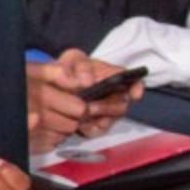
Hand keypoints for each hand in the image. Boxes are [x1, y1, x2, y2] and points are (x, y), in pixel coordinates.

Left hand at [26, 50, 141, 149]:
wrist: (53, 86)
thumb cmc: (68, 69)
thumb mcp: (72, 59)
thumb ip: (81, 66)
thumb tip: (87, 81)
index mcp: (113, 76)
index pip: (134, 82)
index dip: (136, 88)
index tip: (134, 94)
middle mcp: (114, 95)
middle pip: (121, 105)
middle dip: (107, 107)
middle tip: (89, 106)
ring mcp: (105, 111)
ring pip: (110, 119)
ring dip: (97, 118)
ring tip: (82, 114)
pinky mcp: (95, 125)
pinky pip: (97, 130)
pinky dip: (89, 128)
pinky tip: (80, 124)